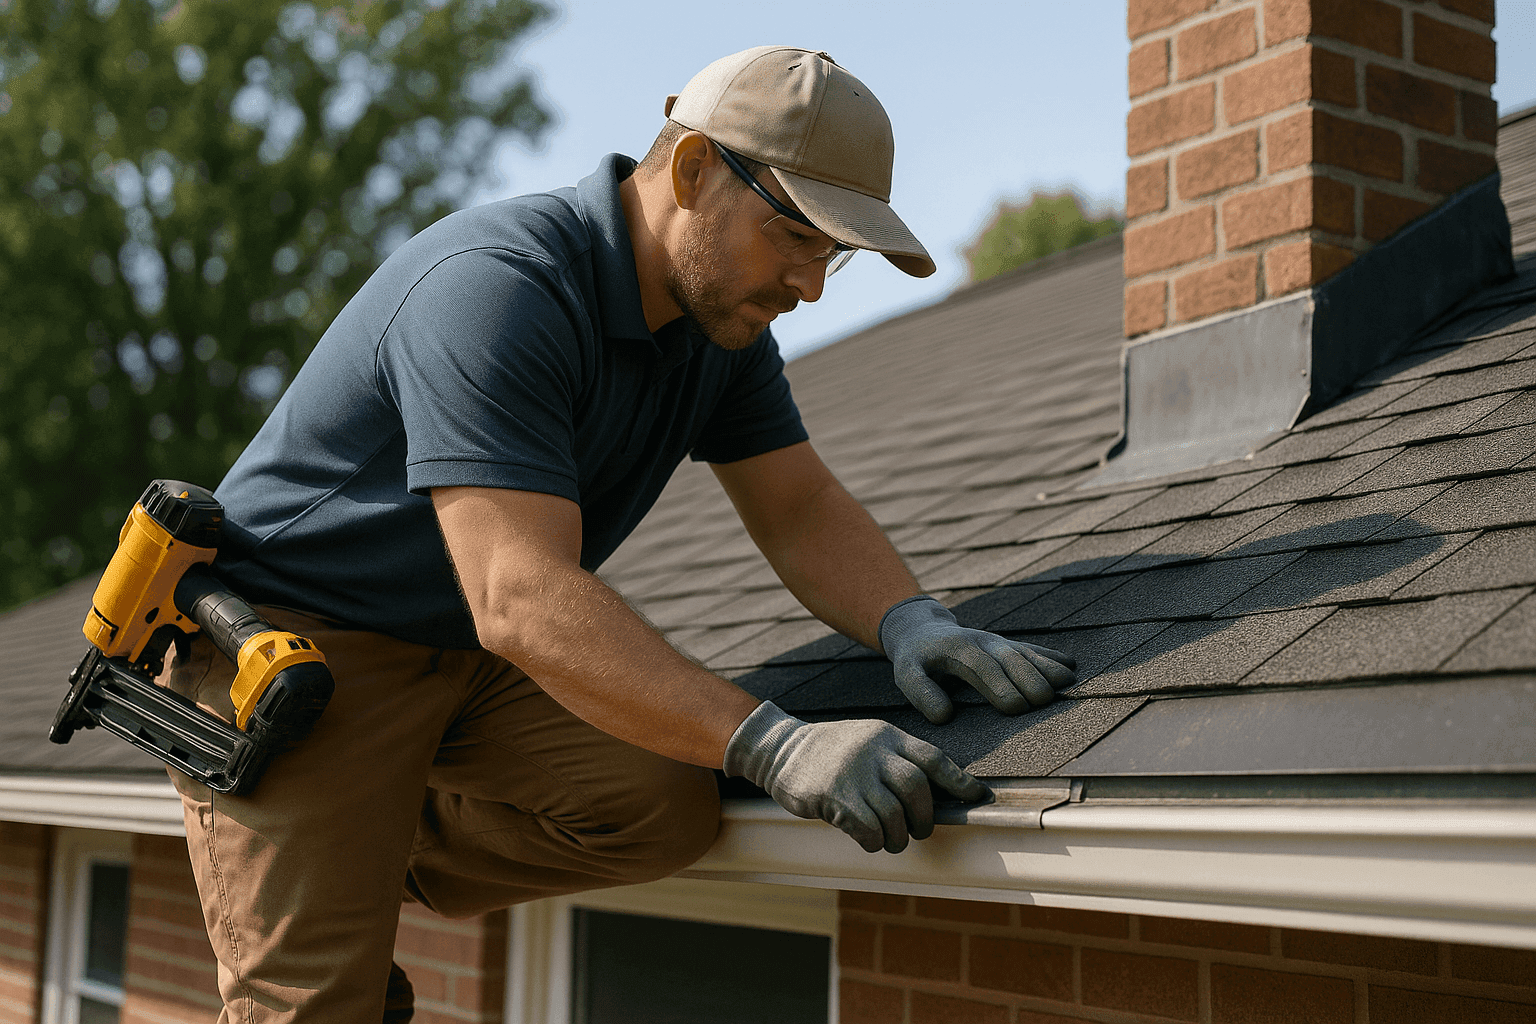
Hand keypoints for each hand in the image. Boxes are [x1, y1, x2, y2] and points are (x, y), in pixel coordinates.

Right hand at [723, 702, 988, 852]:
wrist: (779, 748)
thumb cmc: (831, 752)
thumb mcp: (867, 741)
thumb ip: (895, 760)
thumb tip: (933, 795)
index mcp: (887, 736)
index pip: (931, 758)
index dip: (959, 780)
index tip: (978, 798)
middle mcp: (873, 751)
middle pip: (916, 787)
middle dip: (924, 816)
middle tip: (919, 830)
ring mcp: (853, 772)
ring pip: (893, 813)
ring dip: (898, 835)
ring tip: (891, 840)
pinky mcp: (834, 795)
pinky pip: (867, 828)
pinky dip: (875, 841)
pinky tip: (868, 840)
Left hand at [879, 595, 1076, 724]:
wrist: (923, 628)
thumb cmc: (916, 658)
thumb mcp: (906, 673)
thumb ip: (921, 693)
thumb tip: (944, 716)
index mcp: (957, 649)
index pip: (982, 667)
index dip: (999, 686)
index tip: (1015, 708)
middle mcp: (982, 641)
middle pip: (1010, 659)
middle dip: (1029, 678)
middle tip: (1046, 701)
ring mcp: (998, 642)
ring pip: (1025, 652)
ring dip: (1047, 666)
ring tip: (1068, 681)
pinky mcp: (1007, 645)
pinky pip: (1031, 649)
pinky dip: (1050, 656)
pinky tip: (1070, 665)